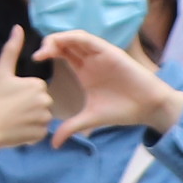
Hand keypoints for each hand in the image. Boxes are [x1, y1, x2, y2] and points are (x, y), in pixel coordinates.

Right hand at [0, 28, 54, 153]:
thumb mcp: (1, 72)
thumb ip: (12, 49)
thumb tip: (18, 28)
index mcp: (38, 85)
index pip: (35, 87)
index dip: (21, 91)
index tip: (8, 96)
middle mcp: (46, 101)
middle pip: (39, 101)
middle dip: (28, 105)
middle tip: (9, 108)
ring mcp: (44, 120)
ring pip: (40, 116)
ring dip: (29, 118)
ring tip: (12, 119)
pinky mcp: (41, 135)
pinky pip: (38, 131)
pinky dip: (30, 131)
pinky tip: (16, 129)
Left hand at [45, 30, 182, 146]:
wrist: (148, 108)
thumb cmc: (122, 110)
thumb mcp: (90, 118)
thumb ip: (71, 127)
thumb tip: (53, 144)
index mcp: (84, 70)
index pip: (62, 54)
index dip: (47, 53)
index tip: (34, 61)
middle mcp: (90, 59)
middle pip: (66, 43)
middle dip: (49, 44)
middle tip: (39, 55)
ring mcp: (100, 54)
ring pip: (75, 38)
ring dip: (59, 39)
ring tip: (47, 49)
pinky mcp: (110, 51)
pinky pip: (89, 39)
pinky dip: (74, 38)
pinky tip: (62, 44)